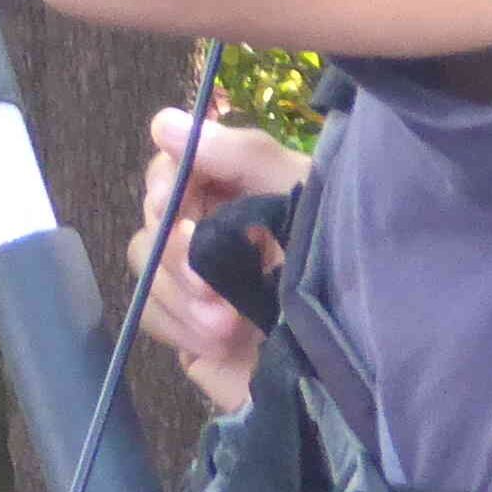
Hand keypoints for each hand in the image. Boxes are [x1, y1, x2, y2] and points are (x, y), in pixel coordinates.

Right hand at [130, 109, 311, 413]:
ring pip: (144, 263)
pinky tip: (219, 340)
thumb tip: (164, 124)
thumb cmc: (334, 268)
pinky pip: (150, 313)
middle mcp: (211, 223)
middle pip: (154, 216)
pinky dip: (179, 326)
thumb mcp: (301, 198)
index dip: (167, 182)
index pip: (176, 165)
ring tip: (228, 323)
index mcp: (239, 186)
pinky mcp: (186, 324)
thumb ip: (241, 154)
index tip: (172, 203)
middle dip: (175, 251)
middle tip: (207, 282)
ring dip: (180, 295)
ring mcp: (195, 276)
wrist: (347, 367)